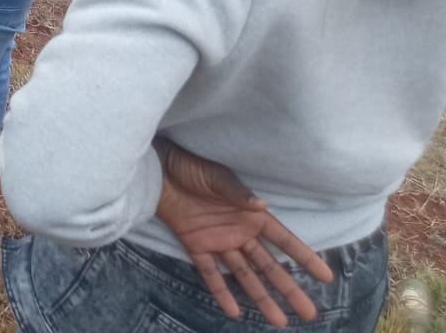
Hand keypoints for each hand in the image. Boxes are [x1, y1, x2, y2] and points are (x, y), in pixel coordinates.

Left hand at [154, 138, 332, 326]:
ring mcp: (218, 242)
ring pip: (244, 275)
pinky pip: (210, 273)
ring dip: (261, 297)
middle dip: (289, 289)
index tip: (326, 276)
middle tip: (310, 314)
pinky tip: (233, 311)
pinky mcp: (195, 246)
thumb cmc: (191, 166)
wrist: (158, 168)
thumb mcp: (216, 177)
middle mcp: (239, 232)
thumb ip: (238, 193)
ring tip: (279, 321)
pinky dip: (220, 291)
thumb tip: (262, 205)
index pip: (284, 240)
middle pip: (269, 266)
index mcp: (251, 215)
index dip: (304, 258)